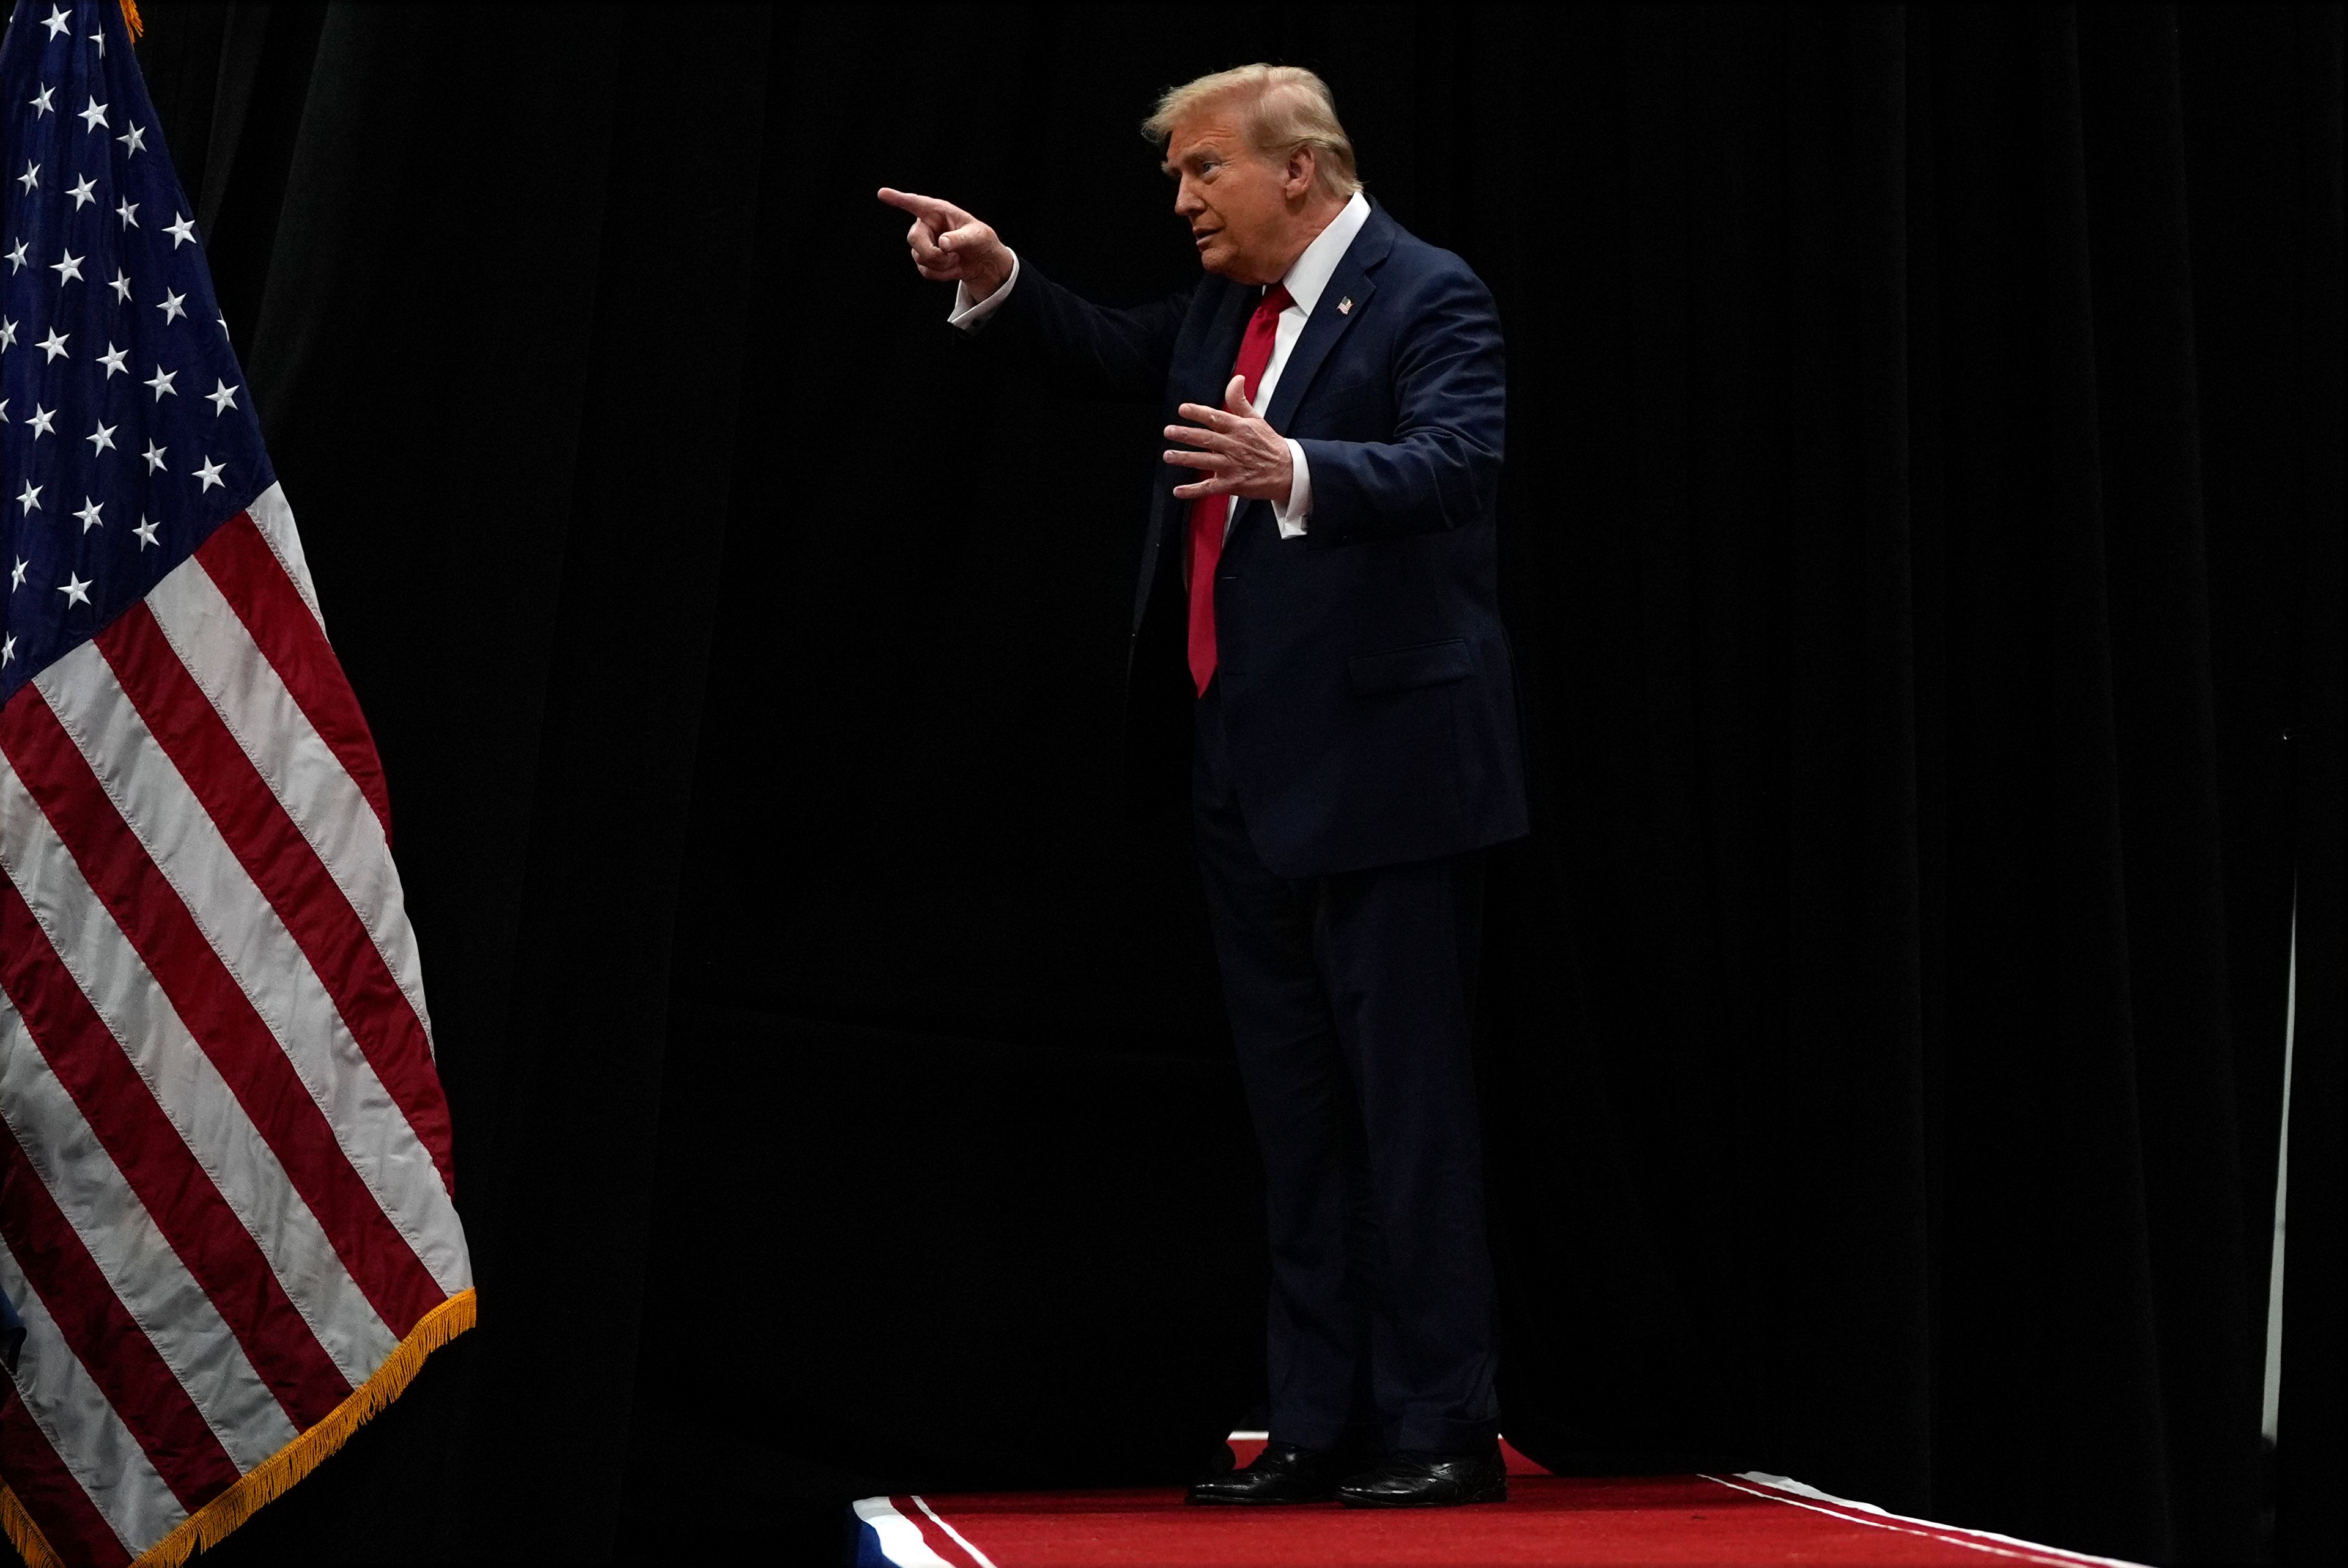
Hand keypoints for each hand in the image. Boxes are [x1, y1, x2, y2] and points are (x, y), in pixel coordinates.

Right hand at [878, 187, 1012, 300]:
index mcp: (938, 211)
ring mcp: (923, 243)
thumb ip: (961, 239)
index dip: (898, 199)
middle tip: (952, 257)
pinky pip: (926, 271)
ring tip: (957, 260)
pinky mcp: (923, 259)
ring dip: (942, 265)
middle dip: (932, 253)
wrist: (982, 261)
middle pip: (913, 238)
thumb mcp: (977, 236)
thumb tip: (942, 243)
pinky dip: (942, 275)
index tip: (882, 193)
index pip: (916, 203)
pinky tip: (953, 268)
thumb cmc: (980, 240)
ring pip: (920, 258)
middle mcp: (926, 225)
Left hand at [1165, 376, 1293, 502]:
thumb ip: (1240, 401)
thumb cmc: (1270, 445)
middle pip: (1206, 439)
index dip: (1198, 413)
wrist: (1288, 472)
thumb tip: (1237, 378)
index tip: (1183, 409)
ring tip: (1168, 456)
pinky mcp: (1233, 484)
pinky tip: (1178, 491)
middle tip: (1169, 431)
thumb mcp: (1257, 419)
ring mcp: (1233, 466)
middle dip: (1186, 434)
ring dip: (1185, 458)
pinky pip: (1210, 488)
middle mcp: (1234, 446)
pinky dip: (1193, 491)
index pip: (1216, 418)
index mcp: (1239, 429)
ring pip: (1205, 461)